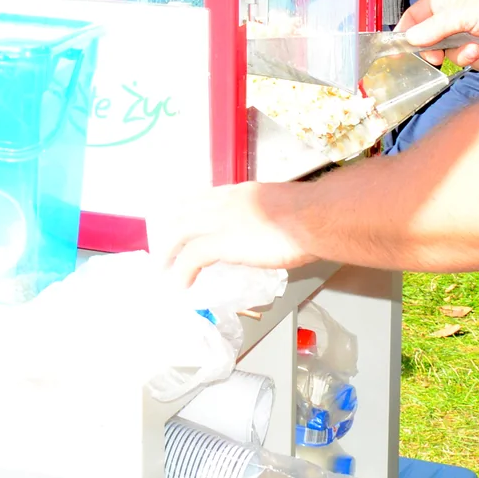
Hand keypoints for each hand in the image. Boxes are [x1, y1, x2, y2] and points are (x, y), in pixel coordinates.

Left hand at [156, 183, 315, 285]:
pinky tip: (180, 285)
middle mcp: (223, 202)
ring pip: (179, 233)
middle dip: (167, 234)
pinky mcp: (223, 241)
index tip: (175, 226)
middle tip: (162, 252)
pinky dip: (182, 271)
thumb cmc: (311, 215)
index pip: (198, 198)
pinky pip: (192, 257)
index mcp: (238, 192)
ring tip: (164, 271)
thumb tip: (267, 230)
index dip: (182, 213)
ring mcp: (221, 220)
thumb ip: (265, 217)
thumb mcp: (280, 207)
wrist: (316, 217)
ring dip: (168, 253)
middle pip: (181, 214)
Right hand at [398, 0, 478, 69]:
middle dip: (445, 51)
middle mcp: (456, 17)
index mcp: (443, 2)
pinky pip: (478, 59)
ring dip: (470, 55)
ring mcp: (473, 31)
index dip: (406, 33)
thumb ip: (433, 28)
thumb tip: (410, 37)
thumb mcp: (460, 13)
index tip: (400, 50)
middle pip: (436, 43)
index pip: (415, 18)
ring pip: (458, 55)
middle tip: (447, 54)